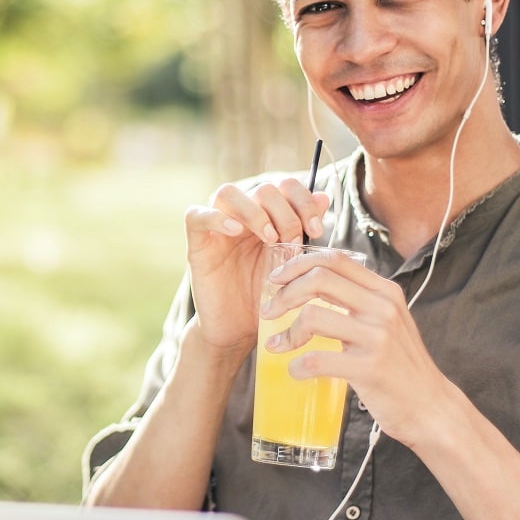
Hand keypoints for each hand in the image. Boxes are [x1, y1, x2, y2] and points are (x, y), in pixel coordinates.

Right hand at [182, 178, 329, 353]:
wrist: (239, 332)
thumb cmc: (267, 299)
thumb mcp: (293, 265)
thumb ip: (305, 231)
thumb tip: (323, 197)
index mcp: (267, 218)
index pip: (285, 187)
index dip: (304, 200)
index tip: (317, 230)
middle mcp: (241, 218)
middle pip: (262, 189)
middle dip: (285, 212)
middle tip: (293, 242)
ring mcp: (217, 229)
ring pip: (227, 193)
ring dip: (254, 211)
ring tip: (270, 238)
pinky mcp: (197, 245)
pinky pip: (195, 216)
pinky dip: (216, 217)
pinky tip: (235, 231)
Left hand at [259, 249, 454, 446]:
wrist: (430, 407)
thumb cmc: (400, 366)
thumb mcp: (387, 323)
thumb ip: (358, 302)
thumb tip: (311, 286)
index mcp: (385, 292)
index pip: (335, 259)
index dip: (298, 264)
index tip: (276, 279)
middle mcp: (383, 308)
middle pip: (319, 279)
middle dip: (284, 294)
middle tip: (268, 312)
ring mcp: (378, 337)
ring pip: (314, 317)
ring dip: (286, 332)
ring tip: (277, 346)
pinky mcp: (370, 368)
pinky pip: (317, 360)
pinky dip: (298, 366)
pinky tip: (296, 372)